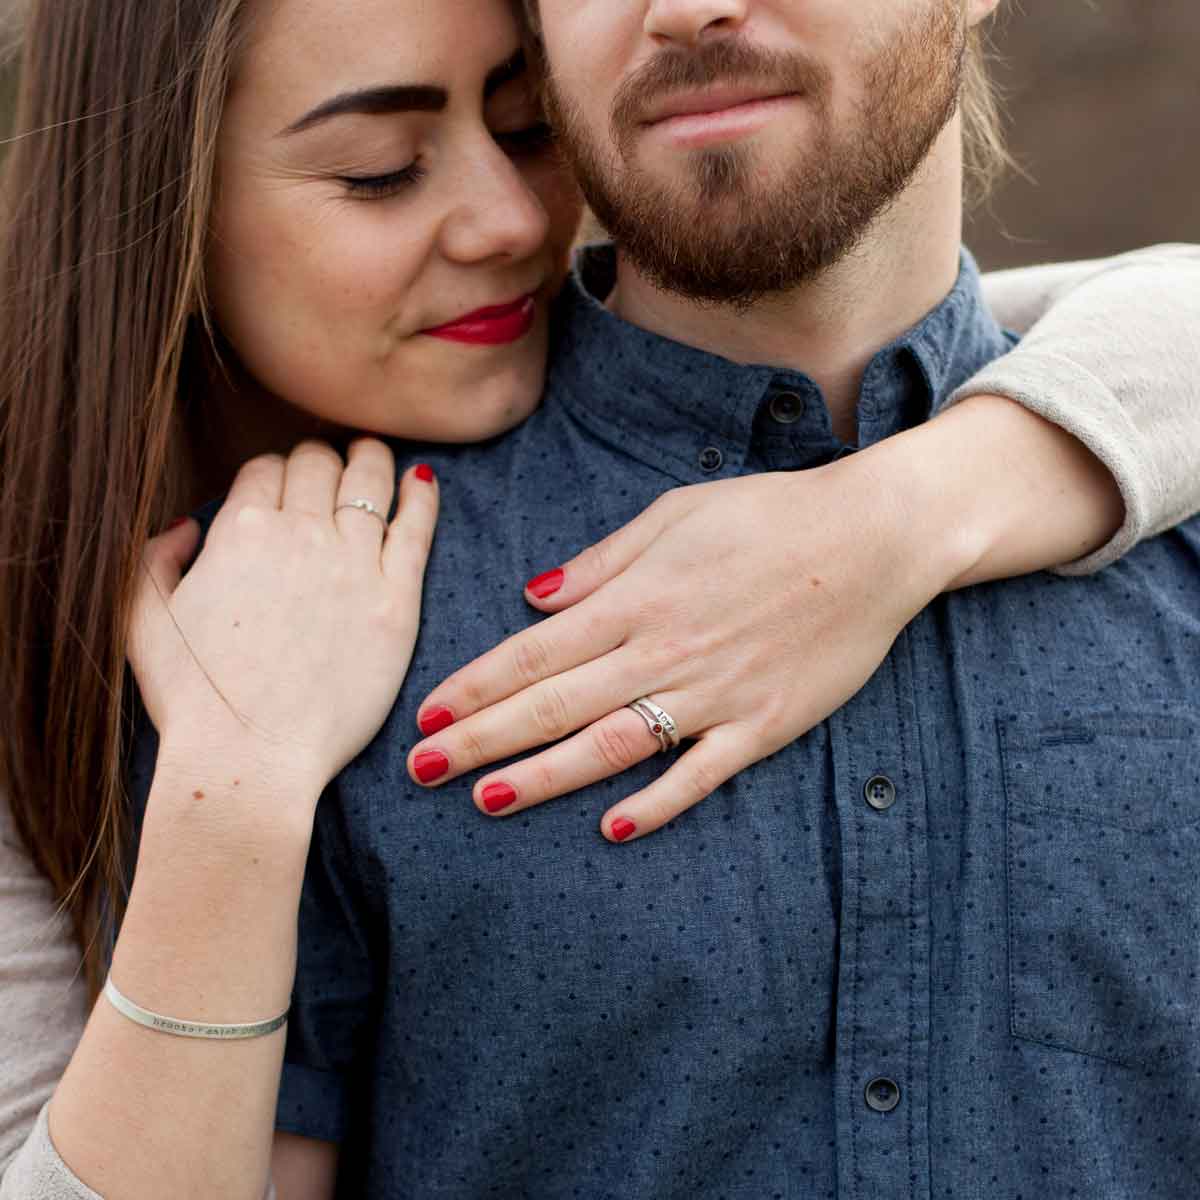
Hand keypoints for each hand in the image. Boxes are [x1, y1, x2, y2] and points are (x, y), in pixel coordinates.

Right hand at [130, 440, 438, 802]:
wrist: (249, 757)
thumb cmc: (192, 701)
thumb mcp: (143, 621)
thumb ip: (155, 560)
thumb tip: (186, 525)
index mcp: (238, 531)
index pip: (266, 469)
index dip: (274, 470)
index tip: (283, 481)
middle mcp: (299, 535)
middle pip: (317, 465)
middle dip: (319, 458)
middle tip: (329, 464)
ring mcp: (352, 565)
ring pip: (369, 482)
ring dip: (370, 459)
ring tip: (375, 452)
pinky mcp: (395, 601)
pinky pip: (416, 529)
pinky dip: (421, 496)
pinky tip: (423, 481)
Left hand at [407, 437, 972, 841]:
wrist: (873, 538)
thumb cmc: (768, 515)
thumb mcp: (676, 513)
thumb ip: (601, 562)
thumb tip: (535, 597)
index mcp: (638, 598)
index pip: (535, 651)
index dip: (475, 687)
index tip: (427, 716)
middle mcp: (665, 650)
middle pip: (556, 704)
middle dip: (483, 739)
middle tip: (422, 772)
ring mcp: (716, 693)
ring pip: (615, 746)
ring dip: (546, 776)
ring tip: (487, 800)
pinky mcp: (764, 724)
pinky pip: (702, 773)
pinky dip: (658, 803)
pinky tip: (614, 828)